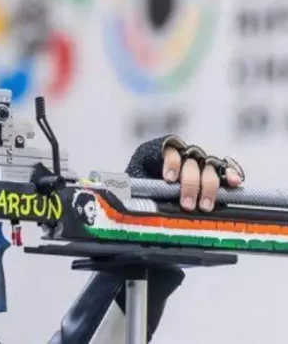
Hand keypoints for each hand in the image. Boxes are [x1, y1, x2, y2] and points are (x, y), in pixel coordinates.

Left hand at [125, 135, 244, 212]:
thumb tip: (119, 190)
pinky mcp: (215, 170)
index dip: (171, 163)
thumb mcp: (135, 181)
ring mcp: (200, 160)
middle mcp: (183, 153)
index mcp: (160, 151)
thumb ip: (131, 184)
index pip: (168, 150)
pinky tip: (235, 183)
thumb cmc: (143, 183)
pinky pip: (225, 168)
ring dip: (208, 187)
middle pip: (191, 162)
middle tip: (186, 205)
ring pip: (209, 167)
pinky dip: (231, 174)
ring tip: (205, 206)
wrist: (153, 188)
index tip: (168, 179)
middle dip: (189, 184)